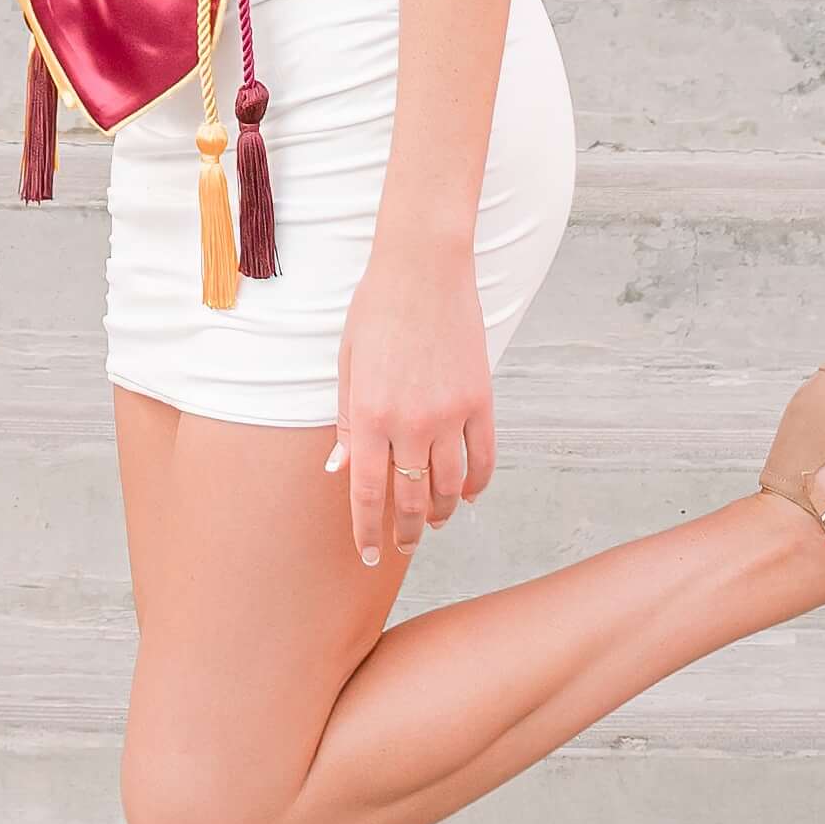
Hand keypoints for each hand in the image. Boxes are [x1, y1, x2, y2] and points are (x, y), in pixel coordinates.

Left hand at [329, 238, 493, 575]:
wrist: (424, 267)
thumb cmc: (376, 310)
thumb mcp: (348, 364)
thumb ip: (347, 421)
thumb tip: (341, 469)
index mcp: (369, 415)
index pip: (368, 494)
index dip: (367, 532)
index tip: (369, 556)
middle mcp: (410, 423)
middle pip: (412, 499)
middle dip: (407, 532)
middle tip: (404, 545)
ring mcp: (450, 414)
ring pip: (451, 487)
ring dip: (443, 513)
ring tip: (436, 521)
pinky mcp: (481, 400)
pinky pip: (484, 458)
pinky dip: (478, 484)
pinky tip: (469, 494)